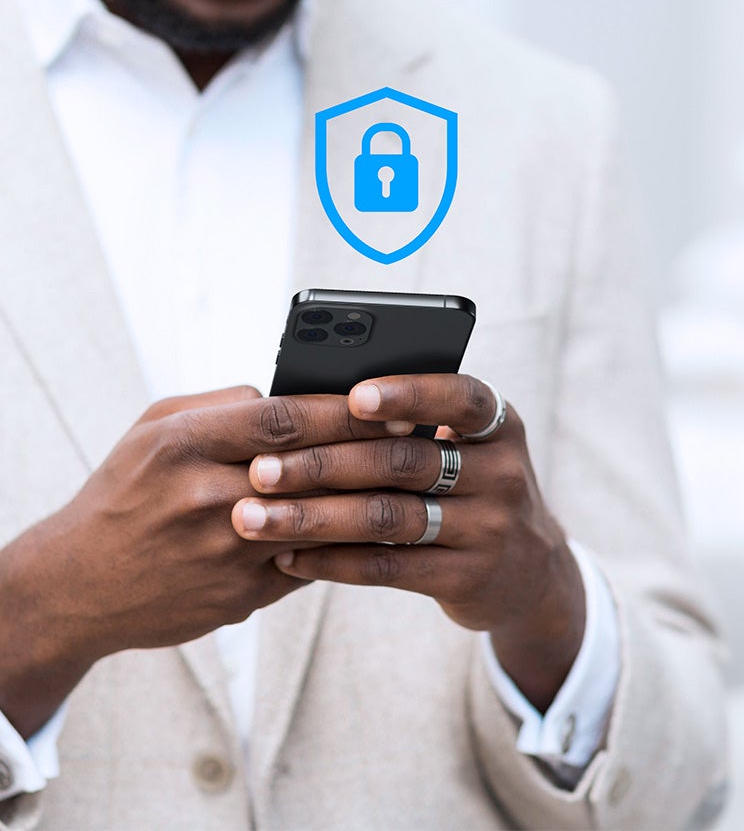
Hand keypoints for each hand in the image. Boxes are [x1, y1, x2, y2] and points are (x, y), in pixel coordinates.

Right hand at [0, 386, 390, 736]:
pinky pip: (312, 564)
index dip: (343, 410)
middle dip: (371, 452)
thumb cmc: (126, 491)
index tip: (388, 402)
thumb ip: (223, 402)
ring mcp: (225, 552)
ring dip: (371, 501)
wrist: (78, 584)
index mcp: (186, 442)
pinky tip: (380, 529)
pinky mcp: (240, 596)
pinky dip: (347, 546)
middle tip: (418, 439)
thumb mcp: (155, 427)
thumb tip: (289, 392)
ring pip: (320, 521)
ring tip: (415, 483)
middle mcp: (206, 495)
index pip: (282, 417)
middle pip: (312, 469)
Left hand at [232, 374, 586, 711]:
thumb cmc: (471, 489)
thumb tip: (315, 404)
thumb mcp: (469, 449)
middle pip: (404, 460)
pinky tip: (288, 557)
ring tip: (253, 517)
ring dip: (314, 516)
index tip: (353, 395)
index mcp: (499, 425)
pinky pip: (388, 568)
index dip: (410, 394)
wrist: (529, 572)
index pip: (460, 399)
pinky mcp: (468, 577)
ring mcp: (489, 528)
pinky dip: (333, 562)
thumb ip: (416, 428)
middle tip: (261, 467)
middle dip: (324, 462)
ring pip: (388, 517)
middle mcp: (502, 473)